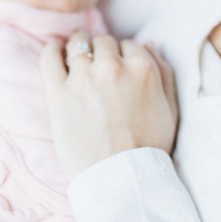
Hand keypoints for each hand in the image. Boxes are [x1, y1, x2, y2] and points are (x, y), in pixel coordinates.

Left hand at [40, 33, 177, 178]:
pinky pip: (49, 57)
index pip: (128, 44)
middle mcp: (113, 66)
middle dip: (102, 51)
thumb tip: (150, 43)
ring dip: (78, 47)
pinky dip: (52, 50)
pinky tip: (55, 52)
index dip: (123, 55)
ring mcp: (83, 77)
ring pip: (77, 44)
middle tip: (98, 67)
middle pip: (103, 42)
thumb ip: (165, 72)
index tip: (118, 68)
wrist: (121, 179)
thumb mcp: (171, 108)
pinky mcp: (58, 91)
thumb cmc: (150, 147)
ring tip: (75, 56)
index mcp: (143, 68)